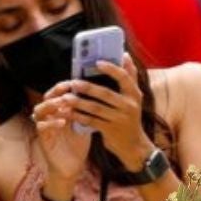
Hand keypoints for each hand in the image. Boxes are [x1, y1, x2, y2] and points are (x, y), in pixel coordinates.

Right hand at [32, 81, 92, 182]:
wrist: (70, 169)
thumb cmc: (77, 147)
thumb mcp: (83, 127)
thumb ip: (85, 113)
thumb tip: (99, 99)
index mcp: (58, 113)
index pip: (56, 94)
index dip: (63, 87)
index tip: (74, 82)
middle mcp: (49, 118)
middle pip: (45, 98)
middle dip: (55, 92)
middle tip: (67, 89)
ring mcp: (44, 128)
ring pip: (39, 110)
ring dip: (51, 105)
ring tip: (64, 104)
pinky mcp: (42, 139)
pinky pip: (41, 126)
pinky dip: (51, 122)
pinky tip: (63, 121)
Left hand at [66, 54, 154, 170]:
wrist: (134, 146)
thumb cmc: (130, 116)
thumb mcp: (134, 98)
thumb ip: (130, 77)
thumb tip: (125, 54)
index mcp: (135, 95)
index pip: (125, 78)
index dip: (111, 69)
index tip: (97, 62)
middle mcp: (129, 106)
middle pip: (106, 94)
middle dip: (88, 87)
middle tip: (73, 82)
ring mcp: (120, 119)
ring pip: (95, 108)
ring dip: (78, 102)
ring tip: (65, 98)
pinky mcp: (110, 130)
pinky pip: (90, 121)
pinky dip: (77, 116)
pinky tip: (67, 112)